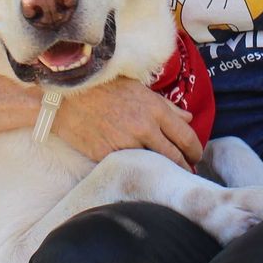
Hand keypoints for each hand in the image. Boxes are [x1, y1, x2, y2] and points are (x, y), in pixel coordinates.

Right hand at [53, 78, 201, 169]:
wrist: (66, 96)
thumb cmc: (104, 87)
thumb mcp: (138, 89)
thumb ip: (166, 106)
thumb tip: (188, 118)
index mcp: (155, 109)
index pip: (186, 137)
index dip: (195, 151)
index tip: (196, 157)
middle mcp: (144, 128)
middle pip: (174, 157)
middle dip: (184, 167)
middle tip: (187, 172)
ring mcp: (126, 144)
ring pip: (154, 166)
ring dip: (162, 172)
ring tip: (167, 175)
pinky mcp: (108, 156)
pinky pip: (129, 167)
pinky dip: (137, 171)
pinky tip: (141, 173)